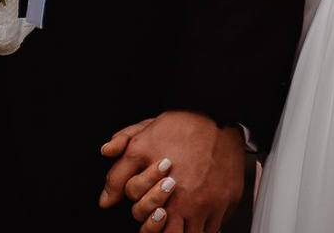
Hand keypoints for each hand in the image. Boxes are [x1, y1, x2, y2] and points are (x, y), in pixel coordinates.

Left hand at [101, 110, 246, 232]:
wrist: (217, 114)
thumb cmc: (180, 126)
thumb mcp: (141, 141)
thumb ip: (119, 173)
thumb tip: (105, 200)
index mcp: (161, 188)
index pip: (143, 217)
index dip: (142, 213)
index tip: (151, 207)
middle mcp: (186, 200)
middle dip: (160, 228)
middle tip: (163, 218)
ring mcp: (209, 203)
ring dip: (185, 230)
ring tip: (181, 220)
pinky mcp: (228, 201)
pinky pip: (215, 229)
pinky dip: (206, 227)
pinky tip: (201, 216)